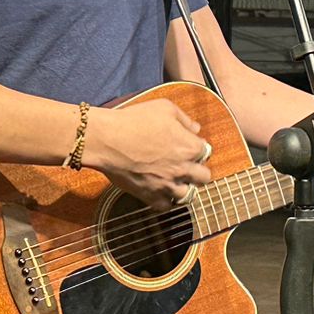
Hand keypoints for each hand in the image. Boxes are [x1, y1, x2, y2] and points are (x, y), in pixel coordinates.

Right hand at [87, 99, 212, 210]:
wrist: (107, 139)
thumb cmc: (134, 121)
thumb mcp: (165, 108)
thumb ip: (185, 119)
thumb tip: (195, 128)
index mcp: (189, 147)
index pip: (206, 152)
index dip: (197, 149)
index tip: (188, 146)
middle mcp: (183, 168)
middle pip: (204, 177)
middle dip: (197, 171)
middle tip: (186, 166)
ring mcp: (167, 184)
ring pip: (188, 195)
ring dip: (184, 187)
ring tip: (175, 181)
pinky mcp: (150, 195)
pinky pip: (165, 206)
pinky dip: (164, 200)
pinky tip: (160, 191)